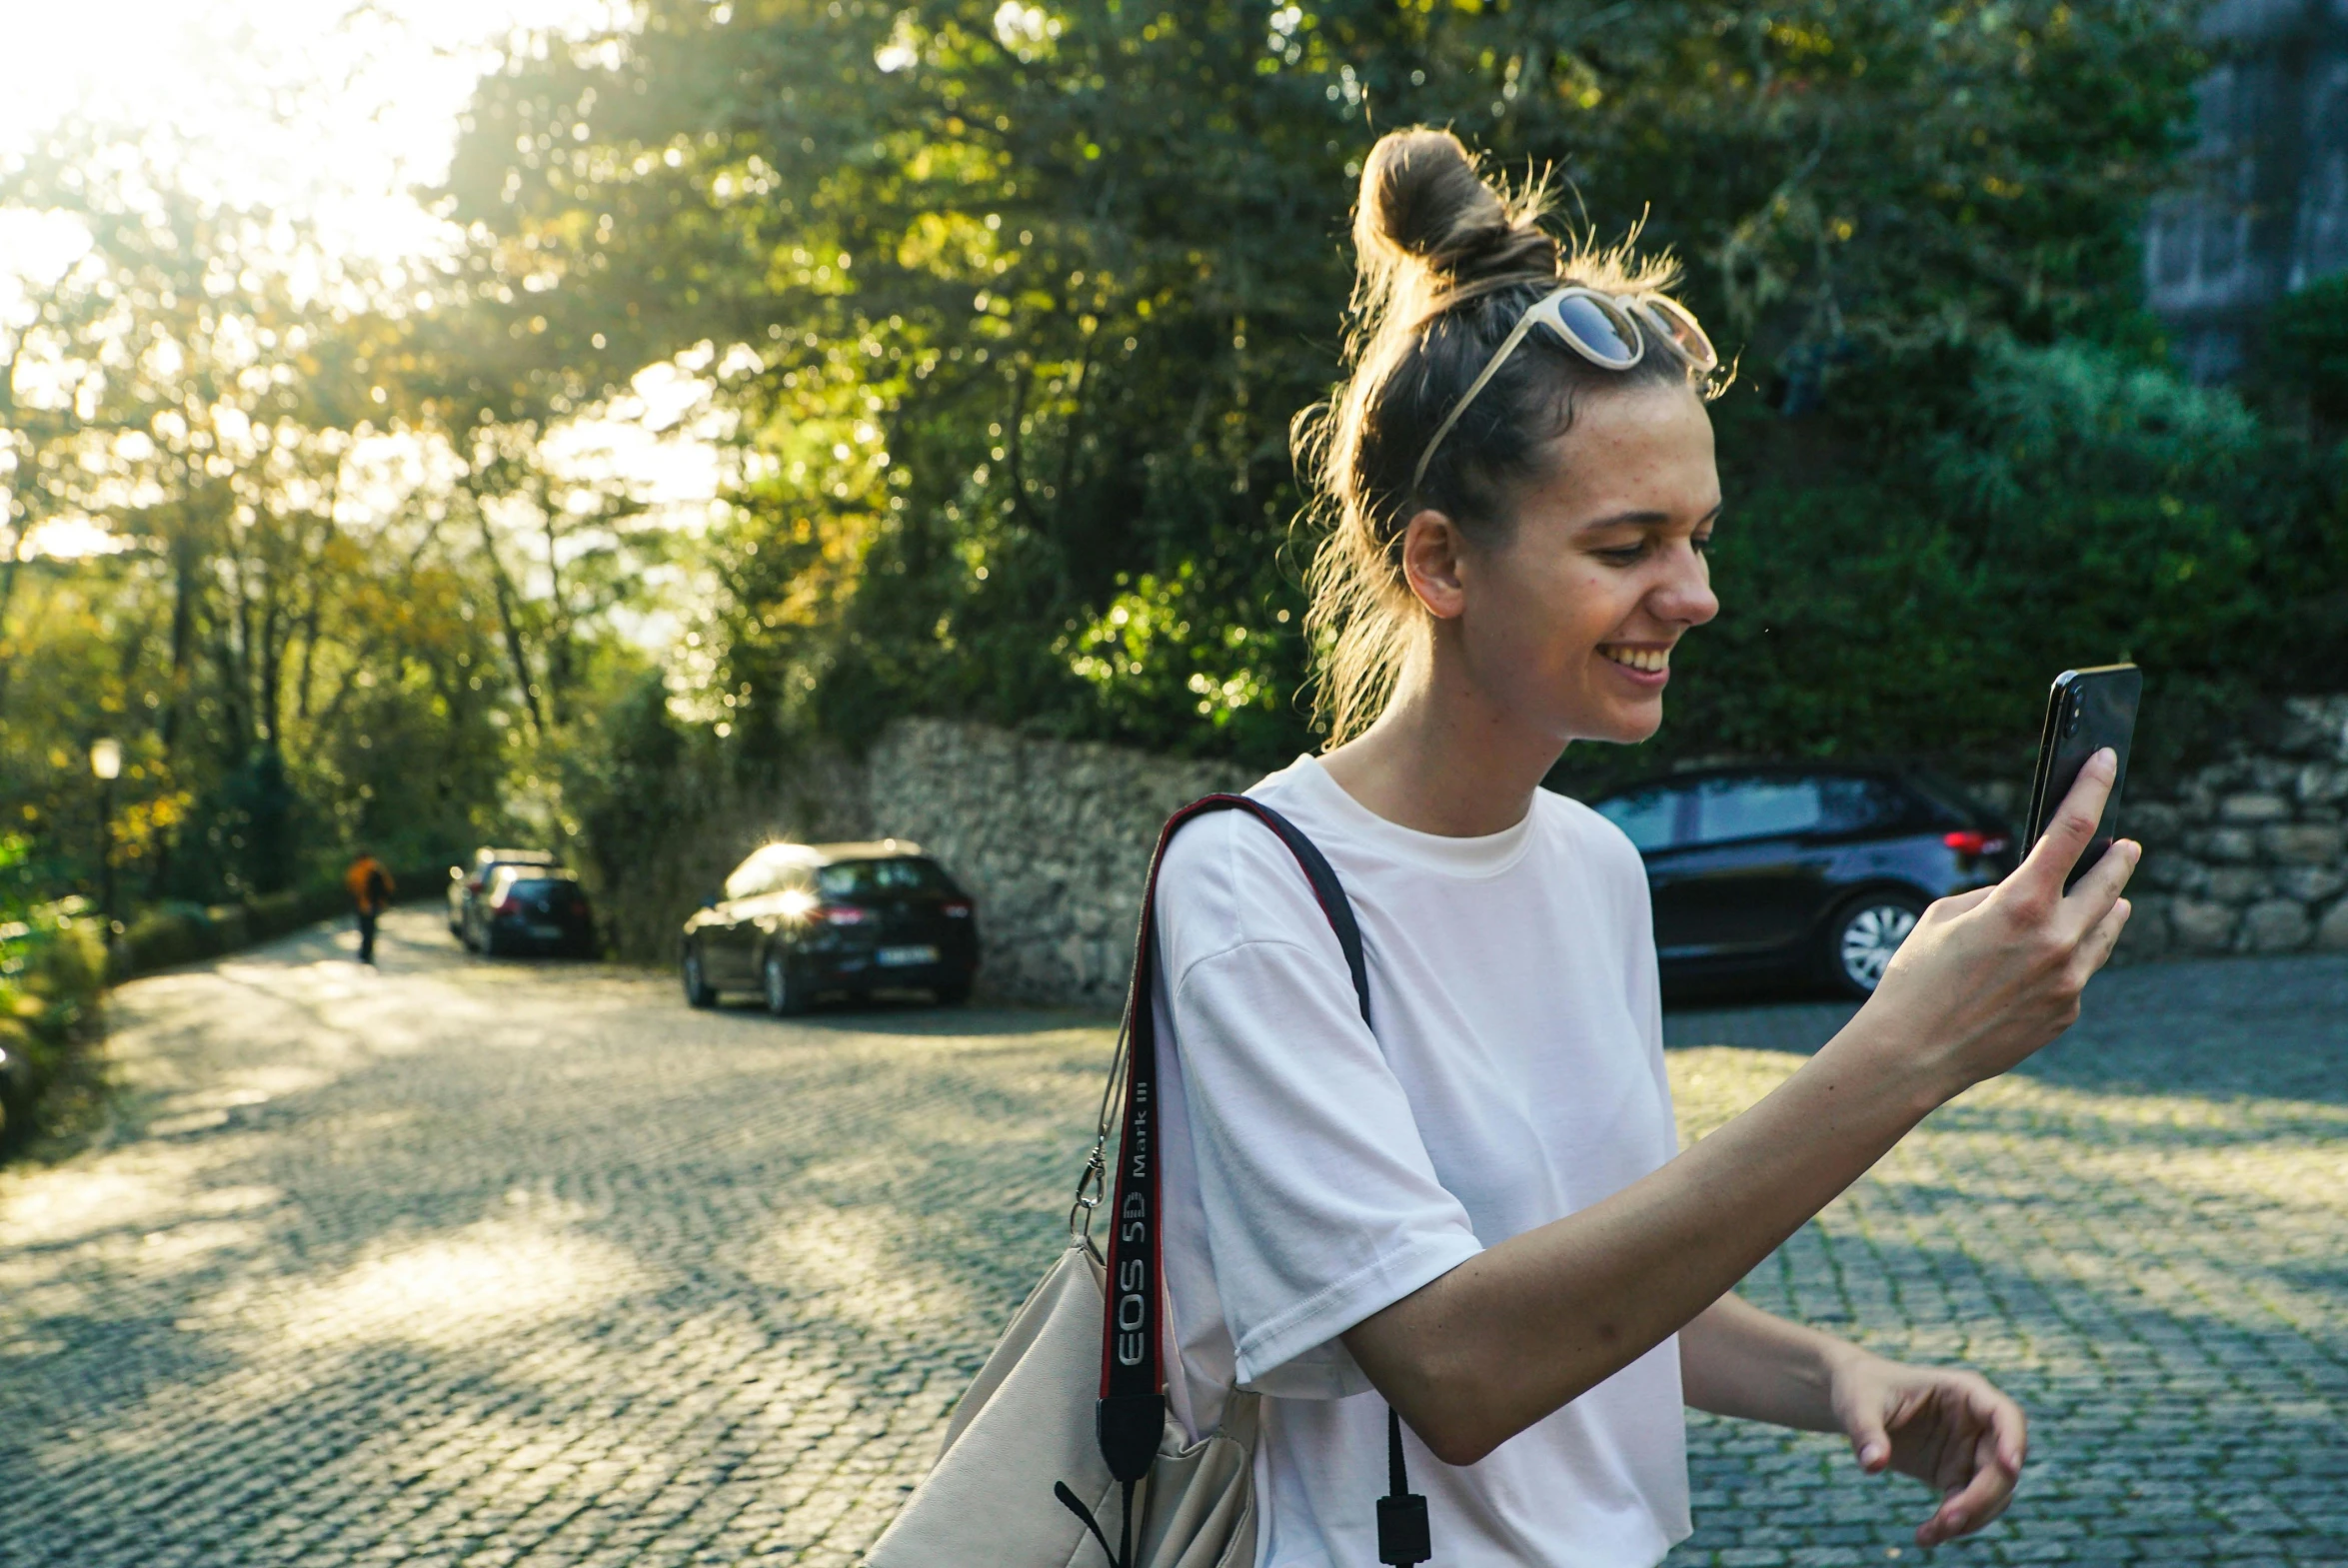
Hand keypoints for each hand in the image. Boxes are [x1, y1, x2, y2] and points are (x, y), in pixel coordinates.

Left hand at [1830, 1352, 2026, 1545]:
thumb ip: (1866, 1431)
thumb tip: (1873, 1465)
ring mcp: (1970, 1452)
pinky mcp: (1957, 1475)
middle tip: (1948, 1521)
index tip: (2010, 1468)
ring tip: (1928, 1534)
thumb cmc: (1860, 1390)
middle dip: (1981, 1498)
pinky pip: (1968, 1506)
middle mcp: (1977, 1423)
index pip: (2004, 1414)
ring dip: (1970, 1519)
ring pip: (1993, 1493)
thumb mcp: (1857, 1403)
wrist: (1854, 1404)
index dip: (2013, 1440)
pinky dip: (1953, 1524)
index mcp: (1964, 1391)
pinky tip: (1925, 1536)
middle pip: (2002, 1466)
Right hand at [1858, 748, 2138, 1093]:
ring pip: (2105, 929)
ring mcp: (2069, 979)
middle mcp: (2056, 939)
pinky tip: (2054, 958)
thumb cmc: (1917, 978)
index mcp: (2020, 903)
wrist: (1912, 1053)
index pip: (2071, 830)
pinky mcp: (2068, 1011)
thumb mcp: (1946, 916)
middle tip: (2126, 844)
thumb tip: (2032, 894)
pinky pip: (2081, 971)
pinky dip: (2073, 956)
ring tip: (2110, 897)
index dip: (2092, 788)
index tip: (2106, 760)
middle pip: (2108, 882)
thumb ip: (1997, 896)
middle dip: (2118, 858)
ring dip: (2108, 907)